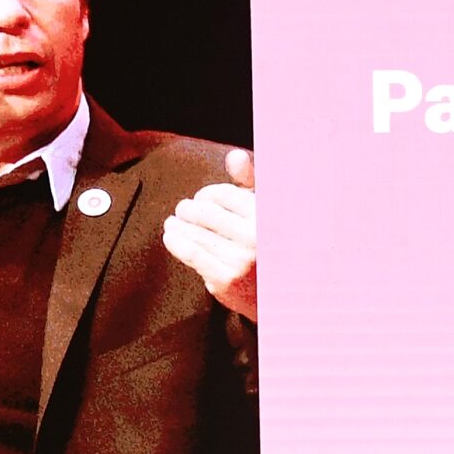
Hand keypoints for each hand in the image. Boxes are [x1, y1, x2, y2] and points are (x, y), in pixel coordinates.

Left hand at [163, 148, 258, 320]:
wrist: (282, 298)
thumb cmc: (272, 247)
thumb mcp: (269, 213)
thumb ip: (252, 182)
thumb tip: (233, 156)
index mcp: (268, 216)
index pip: (221, 194)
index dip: (206, 194)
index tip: (202, 200)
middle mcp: (256, 237)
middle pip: (203, 211)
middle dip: (188, 209)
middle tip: (184, 210)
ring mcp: (240, 260)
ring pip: (193, 232)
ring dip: (176, 225)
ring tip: (173, 223)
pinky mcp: (226, 280)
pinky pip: (191, 253)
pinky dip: (175, 242)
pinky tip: (171, 236)